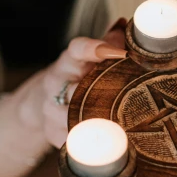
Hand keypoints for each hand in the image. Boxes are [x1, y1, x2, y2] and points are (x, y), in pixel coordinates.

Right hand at [32, 18, 127, 148]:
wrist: (43, 100)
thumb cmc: (78, 75)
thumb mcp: (91, 58)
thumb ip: (112, 43)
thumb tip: (133, 30)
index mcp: (68, 60)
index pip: (78, 49)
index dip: (96, 49)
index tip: (121, 53)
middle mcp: (56, 83)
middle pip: (75, 89)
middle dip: (99, 94)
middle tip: (128, 98)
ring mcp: (51, 109)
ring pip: (72, 117)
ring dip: (97, 122)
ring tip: (123, 125)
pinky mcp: (52, 132)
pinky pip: (73, 141)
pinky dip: (91, 144)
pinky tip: (111, 146)